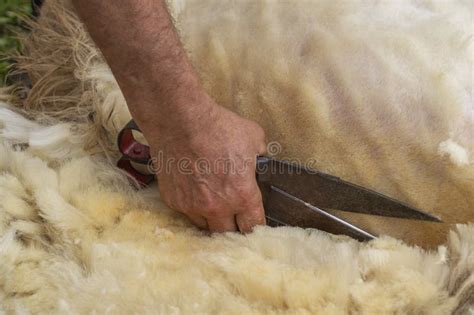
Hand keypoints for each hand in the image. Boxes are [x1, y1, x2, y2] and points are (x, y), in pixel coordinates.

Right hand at [147, 94, 266, 232]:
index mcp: (242, 196)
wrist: (180, 121)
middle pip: (229, 234)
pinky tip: (194, 191)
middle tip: (234, 216)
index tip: (254, 223)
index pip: (254, 227)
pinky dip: (192, 205)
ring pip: (205, 226)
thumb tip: (261, 157)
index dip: (256, 226)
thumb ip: (260, 154)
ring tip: (213, 205)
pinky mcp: (173, 200)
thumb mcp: (253, 137)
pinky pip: (186, 212)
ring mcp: (193, 206)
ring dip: (211, 219)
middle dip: (233, 226)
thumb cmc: (219, 127)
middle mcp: (218, 208)